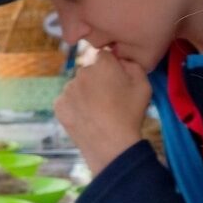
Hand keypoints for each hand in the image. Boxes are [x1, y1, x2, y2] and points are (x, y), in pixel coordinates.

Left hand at [53, 49, 151, 173]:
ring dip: (84, 94)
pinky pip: (67, 101)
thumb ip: (132, 66)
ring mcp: (68, 89)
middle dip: (96, 81)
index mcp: (102, 64)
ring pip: (77, 87)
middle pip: (89, 72)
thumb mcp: (144, 85)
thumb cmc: (130, 114)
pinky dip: (74, 107)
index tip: (115, 83)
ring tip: (97, 112)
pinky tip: (86, 118)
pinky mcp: (59, 105)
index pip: (104, 57)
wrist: (111, 145)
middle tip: (107, 100)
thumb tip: (120, 60)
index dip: (110, 68)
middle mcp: (82, 72)